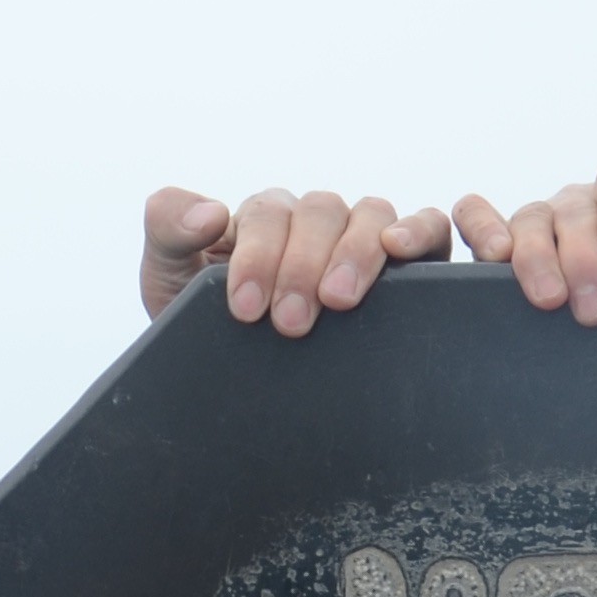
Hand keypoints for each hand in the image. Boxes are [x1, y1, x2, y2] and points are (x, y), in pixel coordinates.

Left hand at [138, 185, 453, 332]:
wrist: (239, 384)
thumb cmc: (207, 327)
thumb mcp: (170, 280)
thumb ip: (168, 232)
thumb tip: (212, 212)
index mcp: (265, 220)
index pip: (268, 215)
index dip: (258, 255)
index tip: (245, 309)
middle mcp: (316, 223)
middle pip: (321, 213)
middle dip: (302, 265)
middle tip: (289, 321)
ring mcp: (363, 240)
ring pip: (371, 215)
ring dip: (356, 252)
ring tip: (338, 299)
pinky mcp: (409, 267)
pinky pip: (428, 230)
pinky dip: (419, 230)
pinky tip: (399, 251)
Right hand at [454, 154, 596, 324]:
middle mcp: (578, 204)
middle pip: (571, 208)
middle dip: (582, 258)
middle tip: (593, 309)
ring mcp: (539, 223)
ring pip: (528, 218)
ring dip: (534, 258)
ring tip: (547, 299)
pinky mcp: (501, 250)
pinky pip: (476, 218)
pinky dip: (479, 226)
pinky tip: (493, 256)